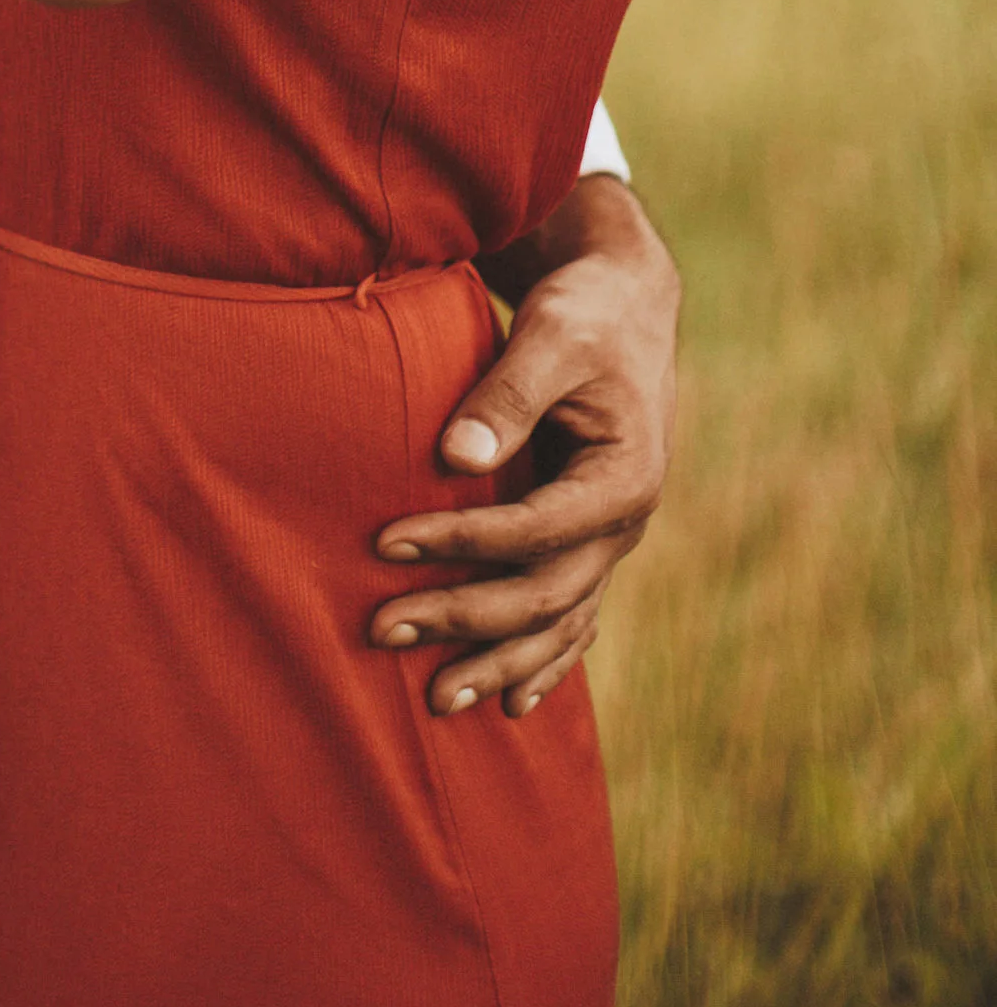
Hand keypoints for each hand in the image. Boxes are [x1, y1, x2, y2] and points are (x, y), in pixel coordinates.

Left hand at [366, 177, 678, 715]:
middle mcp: (625, 523)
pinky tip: (508, 700)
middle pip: (543, 593)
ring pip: (558, 622)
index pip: (534, 529)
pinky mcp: (590, 541)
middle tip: (381, 630)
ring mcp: (610, 541)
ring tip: (436, 701)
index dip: (461, 541)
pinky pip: (572, 617)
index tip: (387, 543)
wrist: (624, 305)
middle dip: (464, 618)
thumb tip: (454, 459)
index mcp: (625, 477)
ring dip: (497, 660)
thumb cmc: (584, 314)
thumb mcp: (552, 334)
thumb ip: (507, 396)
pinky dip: (542, 660)